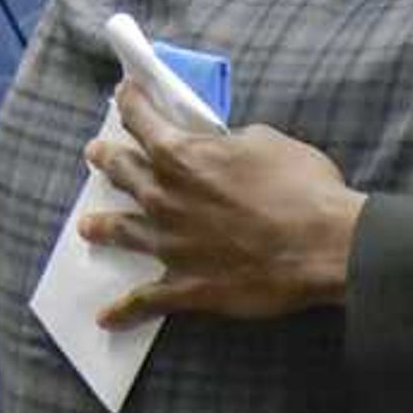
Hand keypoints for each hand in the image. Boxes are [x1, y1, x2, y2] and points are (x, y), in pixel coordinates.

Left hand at [84, 78, 365, 326]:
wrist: (325, 247)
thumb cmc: (304, 188)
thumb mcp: (268, 142)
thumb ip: (231, 144)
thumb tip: (221, 149)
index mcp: (181, 155)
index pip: (142, 120)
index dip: (130, 103)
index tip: (123, 94)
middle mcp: (163, 197)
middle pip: (123, 173)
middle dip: (107, 160)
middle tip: (96, 155)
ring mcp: (169, 245)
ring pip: (122, 232)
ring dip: (102, 227)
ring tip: (87, 227)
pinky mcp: (185, 287)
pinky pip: (145, 302)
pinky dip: (124, 311)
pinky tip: (106, 318)